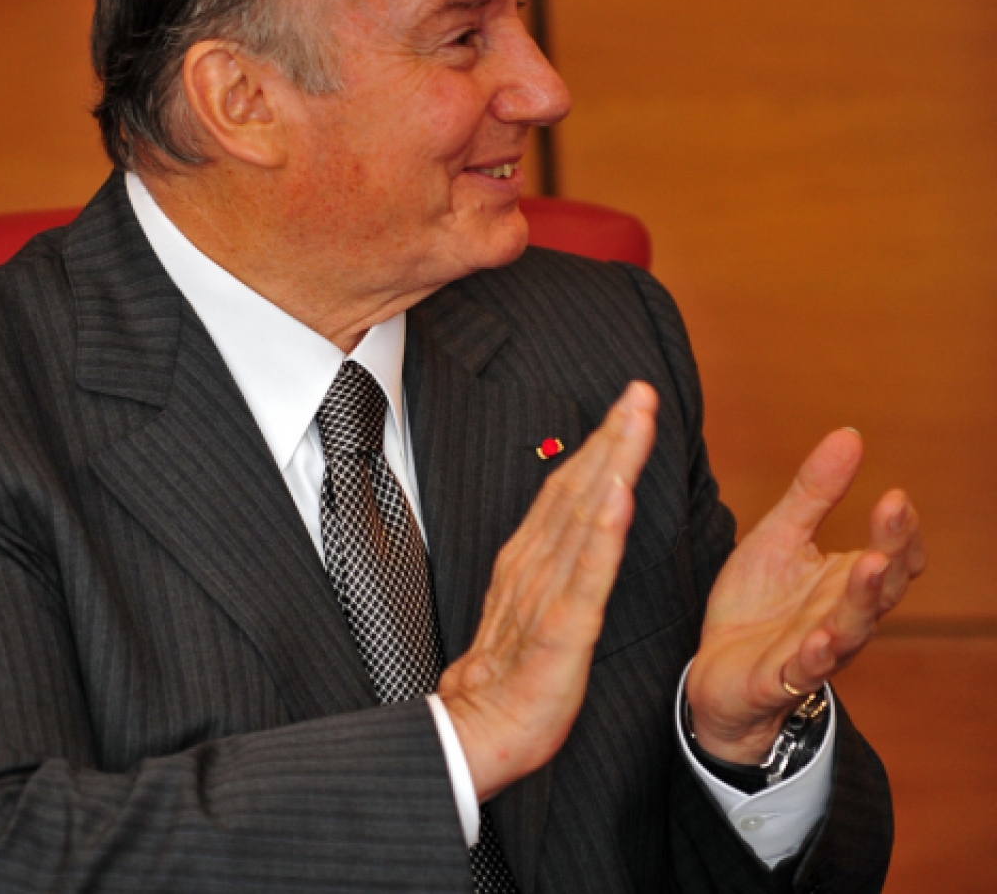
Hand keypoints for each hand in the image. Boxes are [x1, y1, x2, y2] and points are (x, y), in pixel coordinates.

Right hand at [438, 382, 656, 801]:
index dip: (601, 442)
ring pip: (584, 516)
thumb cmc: (512, 675)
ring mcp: (546, 593)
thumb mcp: (534, 604)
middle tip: (640, 390)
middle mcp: (535, 564)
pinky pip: (584, 574)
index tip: (629, 403)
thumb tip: (582, 522)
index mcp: (530, 558)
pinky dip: (602, 532)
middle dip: (612, 435)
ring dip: (611, 463)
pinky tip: (618, 496)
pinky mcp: (559, 629)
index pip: (569, 487)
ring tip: (634, 421)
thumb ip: (555, 561)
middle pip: (577, 487)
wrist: (479, 730)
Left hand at [686, 429, 926, 763]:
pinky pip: (805, 670)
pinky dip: (814, 657)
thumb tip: (850, 435)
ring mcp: (816, 651)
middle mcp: (843, 618)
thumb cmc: (756, 606)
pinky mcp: (781, 679)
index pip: (894, 556)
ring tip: (869, 564)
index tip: (896, 494)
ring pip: (851, 628)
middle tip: (893, 512)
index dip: (900, 530)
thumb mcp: (779, 538)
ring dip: (862, 597)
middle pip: (880, 587)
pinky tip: (819, 639)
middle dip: (890, 551)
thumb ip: (814, 494)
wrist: (715, 673)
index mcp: (846, 583)